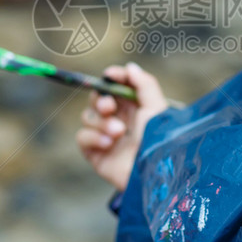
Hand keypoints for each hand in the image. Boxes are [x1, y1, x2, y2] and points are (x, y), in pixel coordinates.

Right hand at [76, 62, 167, 190]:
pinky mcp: (96, 154)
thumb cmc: (159, 140)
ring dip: (101, 121)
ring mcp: (107, 138)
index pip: (117, 87)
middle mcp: (120, 121)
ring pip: (88, 116)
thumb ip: (144, 84)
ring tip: (119, 132)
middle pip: (97, 99)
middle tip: (109, 107)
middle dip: (101, 99)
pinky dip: (94, 137)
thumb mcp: (157, 108)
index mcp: (136, 109)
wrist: (152, 174)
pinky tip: (109, 144)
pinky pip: (83, 137)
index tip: (110, 75)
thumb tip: (130, 67)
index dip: (112, 78)